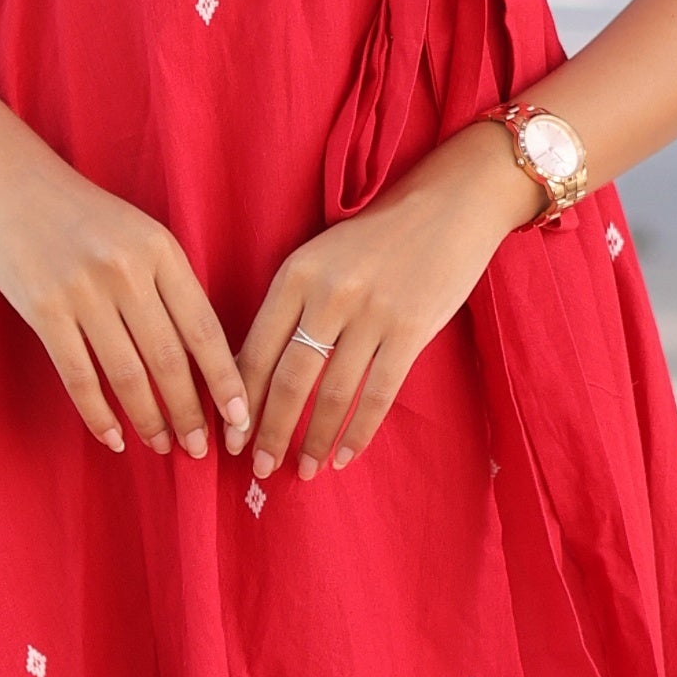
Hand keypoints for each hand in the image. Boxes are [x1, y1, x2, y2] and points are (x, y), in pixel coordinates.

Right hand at [0, 142, 252, 460]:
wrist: (8, 180)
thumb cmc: (82, 214)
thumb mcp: (140, 233)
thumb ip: (169, 284)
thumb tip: (199, 357)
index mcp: (162, 251)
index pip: (204, 328)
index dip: (225, 380)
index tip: (240, 419)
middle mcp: (128, 271)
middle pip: (169, 359)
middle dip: (190, 412)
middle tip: (200, 449)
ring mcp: (83, 291)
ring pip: (127, 374)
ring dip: (149, 420)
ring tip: (162, 447)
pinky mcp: (44, 309)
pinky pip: (78, 376)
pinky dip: (98, 414)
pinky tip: (112, 438)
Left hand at [244, 131, 541, 477]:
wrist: (448, 206)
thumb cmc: (376, 237)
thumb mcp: (319, 258)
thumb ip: (291, 307)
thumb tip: (256, 375)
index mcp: (294, 275)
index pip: (254, 350)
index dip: (239, 402)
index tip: (229, 439)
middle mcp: (327, 294)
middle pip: (287, 380)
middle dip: (268, 433)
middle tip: (257, 469)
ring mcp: (371, 313)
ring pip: (331, 394)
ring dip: (313, 441)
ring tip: (302, 470)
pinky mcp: (410, 330)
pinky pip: (377, 395)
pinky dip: (357, 432)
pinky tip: (344, 457)